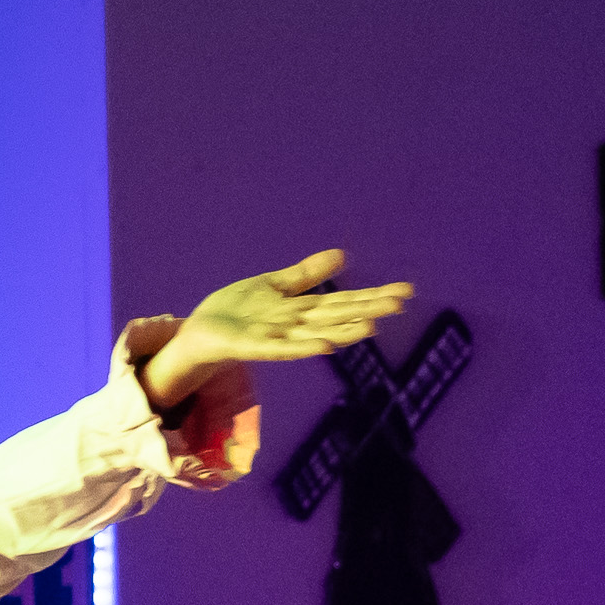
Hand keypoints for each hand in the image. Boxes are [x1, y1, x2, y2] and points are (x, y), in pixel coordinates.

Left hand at [133, 248, 413, 409]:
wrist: (198, 333)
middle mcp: (295, 326)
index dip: (373, 295)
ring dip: (342, 332)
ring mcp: (275, 338)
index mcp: (302, 310)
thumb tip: (342, 255)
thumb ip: (306, 274)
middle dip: (367, 310)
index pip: (344, 301)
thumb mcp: (274, 285)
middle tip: (400, 305)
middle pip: (336, 316)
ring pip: (315, 334)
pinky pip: (280, 348)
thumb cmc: (237, 312)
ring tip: (370, 327)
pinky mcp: (251, 346)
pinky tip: (323, 346)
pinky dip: (301, 347)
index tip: (406, 291)